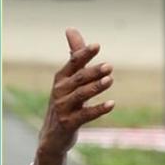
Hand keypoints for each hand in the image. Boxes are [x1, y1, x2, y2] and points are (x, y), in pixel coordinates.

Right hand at [37, 28, 115, 161]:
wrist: (53, 135)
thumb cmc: (65, 101)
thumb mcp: (68, 78)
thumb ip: (74, 55)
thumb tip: (71, 28)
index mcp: (61, 78)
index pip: (73, 63)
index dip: (84, 54)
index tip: (97, 45)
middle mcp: (59, 91)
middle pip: (78, 78)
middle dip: (93, 72)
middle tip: (109, 66)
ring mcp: (63, 108)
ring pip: (81, 95)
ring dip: (96, 87)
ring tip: (110, 80)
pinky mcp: (68, 123)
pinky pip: (85, 115)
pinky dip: (98, 109)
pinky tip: (111, 104)